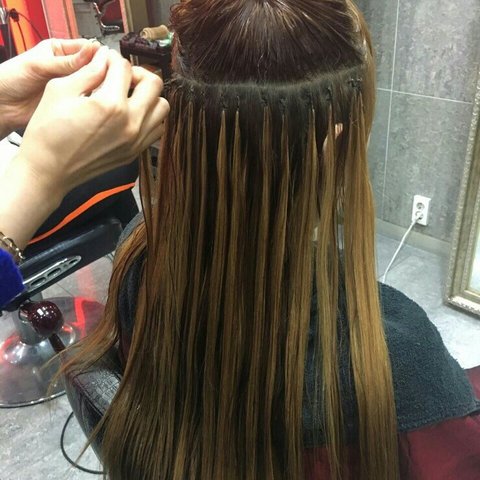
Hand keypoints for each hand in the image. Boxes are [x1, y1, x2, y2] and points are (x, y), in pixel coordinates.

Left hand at [0, 38, 99, 135]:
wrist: (2, 105)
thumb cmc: (10, 79)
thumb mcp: (40, 65)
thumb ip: (67, 61)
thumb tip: (92, 51)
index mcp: (58, 51)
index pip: (86, 49)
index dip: (98, 54)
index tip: (109, 60)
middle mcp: (66, 68)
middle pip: (91, 68)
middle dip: (100, 72)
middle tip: (110, 77)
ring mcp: (69, 86)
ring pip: (90, 85)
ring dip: (97, 88)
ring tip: (105, 90)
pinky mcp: (70, 103)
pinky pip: (85, 102)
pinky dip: (92, 102)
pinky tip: (96, 102)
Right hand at [0, 46, 168, 248]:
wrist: (49, 169)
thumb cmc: (48, 132)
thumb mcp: (60, 90)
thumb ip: (88, 71)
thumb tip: (104, 58)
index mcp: (110, 105)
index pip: (124, 67)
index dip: (111, 58)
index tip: (103, 61)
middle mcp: (130, 123)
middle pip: (154, 84)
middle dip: (138, 73)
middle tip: (122, 76)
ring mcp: (136, 140)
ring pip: (162, 107)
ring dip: (149, 96)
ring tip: (129, 96)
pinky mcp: (135, 152)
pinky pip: (157, 129)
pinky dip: (150, 117)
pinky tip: (131, 115)